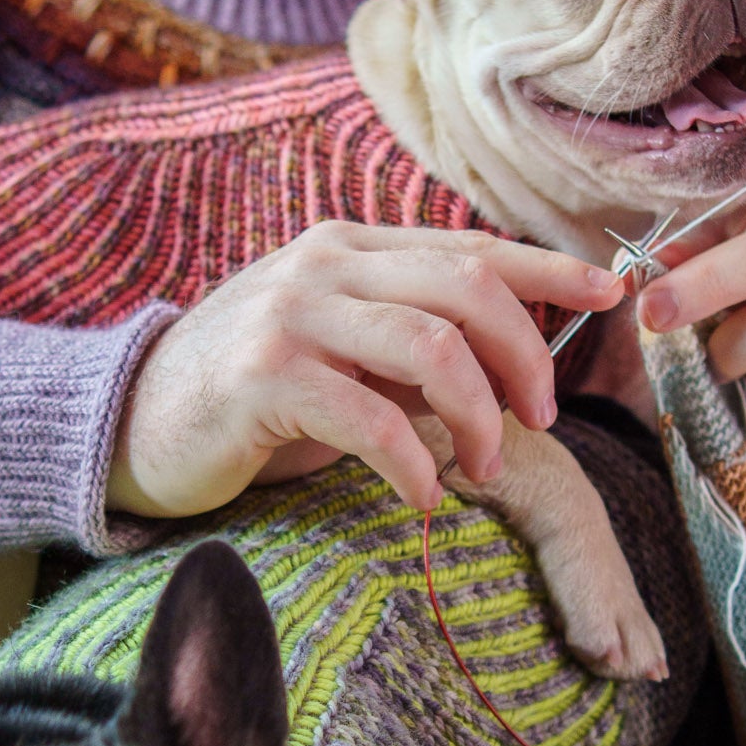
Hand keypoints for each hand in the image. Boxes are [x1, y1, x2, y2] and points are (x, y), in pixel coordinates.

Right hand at [107, 222, 622, 517]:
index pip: (472, 246)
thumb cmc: (253, 398)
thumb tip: (514, 362)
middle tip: (538, 421)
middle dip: (525, 359)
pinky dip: (412, 463)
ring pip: (431, 347)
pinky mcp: (264, 379)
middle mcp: (326, 264)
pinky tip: (423, 499)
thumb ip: (412, 342)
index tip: (613, 292)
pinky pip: (370, 417)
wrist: (133, 424)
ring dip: (477, 416)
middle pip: (468, 289)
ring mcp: (292, 315)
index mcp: (353, 246)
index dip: (550, 268)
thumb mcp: (341, 352)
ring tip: (480, 469)